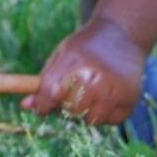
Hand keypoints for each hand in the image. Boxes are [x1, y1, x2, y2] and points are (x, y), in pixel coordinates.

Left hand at [22, 18, 144, 125]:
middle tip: (72, 92)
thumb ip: (44, 80)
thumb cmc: (86, 46)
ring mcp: (115, 90)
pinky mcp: (130, 100)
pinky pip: (110, 122)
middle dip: (66, 106)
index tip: (43, 105)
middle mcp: (95, 77)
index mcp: (73, 62)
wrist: (123, 35)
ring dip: (86, 112)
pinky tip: (108, 94)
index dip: (42, 104)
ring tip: (91, 92)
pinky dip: (105, 113)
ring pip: (90, 121)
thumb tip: (26, 106)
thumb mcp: (62, 54)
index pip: (49, 95)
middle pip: (69, 111)